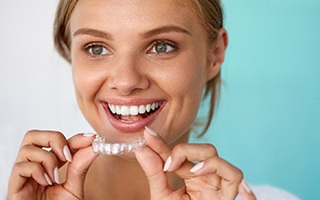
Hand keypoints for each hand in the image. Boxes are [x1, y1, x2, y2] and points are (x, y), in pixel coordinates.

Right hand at [7, 130, 97, 199]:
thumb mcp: (74, 188)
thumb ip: (81, 167)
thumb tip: (93, 145)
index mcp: (50, 166)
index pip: (58, 142)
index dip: (74, 138)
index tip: (91, 139)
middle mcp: (35, 167)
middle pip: (34, 136)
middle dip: (54, 139)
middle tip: (68, 155)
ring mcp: (23, 176)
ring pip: (28, 147)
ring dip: (48, 159)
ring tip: (56, 178)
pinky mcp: (14, 187)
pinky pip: (20, 167)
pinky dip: (37, 171)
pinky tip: (46, 183)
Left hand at [135, 127, 255, 199]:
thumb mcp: (162, 196)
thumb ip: (154, 173)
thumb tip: (141, 149)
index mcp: (193, 176)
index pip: (181, 153)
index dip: (164, 144)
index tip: (148, 135)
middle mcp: (208, 179)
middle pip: (207, 151)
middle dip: (187, 150)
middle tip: (168, 165)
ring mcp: (219, 188)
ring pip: (223, 164)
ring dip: (208, 162)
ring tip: (189, 171)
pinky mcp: (226, 199)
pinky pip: (236, 179)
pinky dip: (230, 176)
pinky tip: (208, 175)